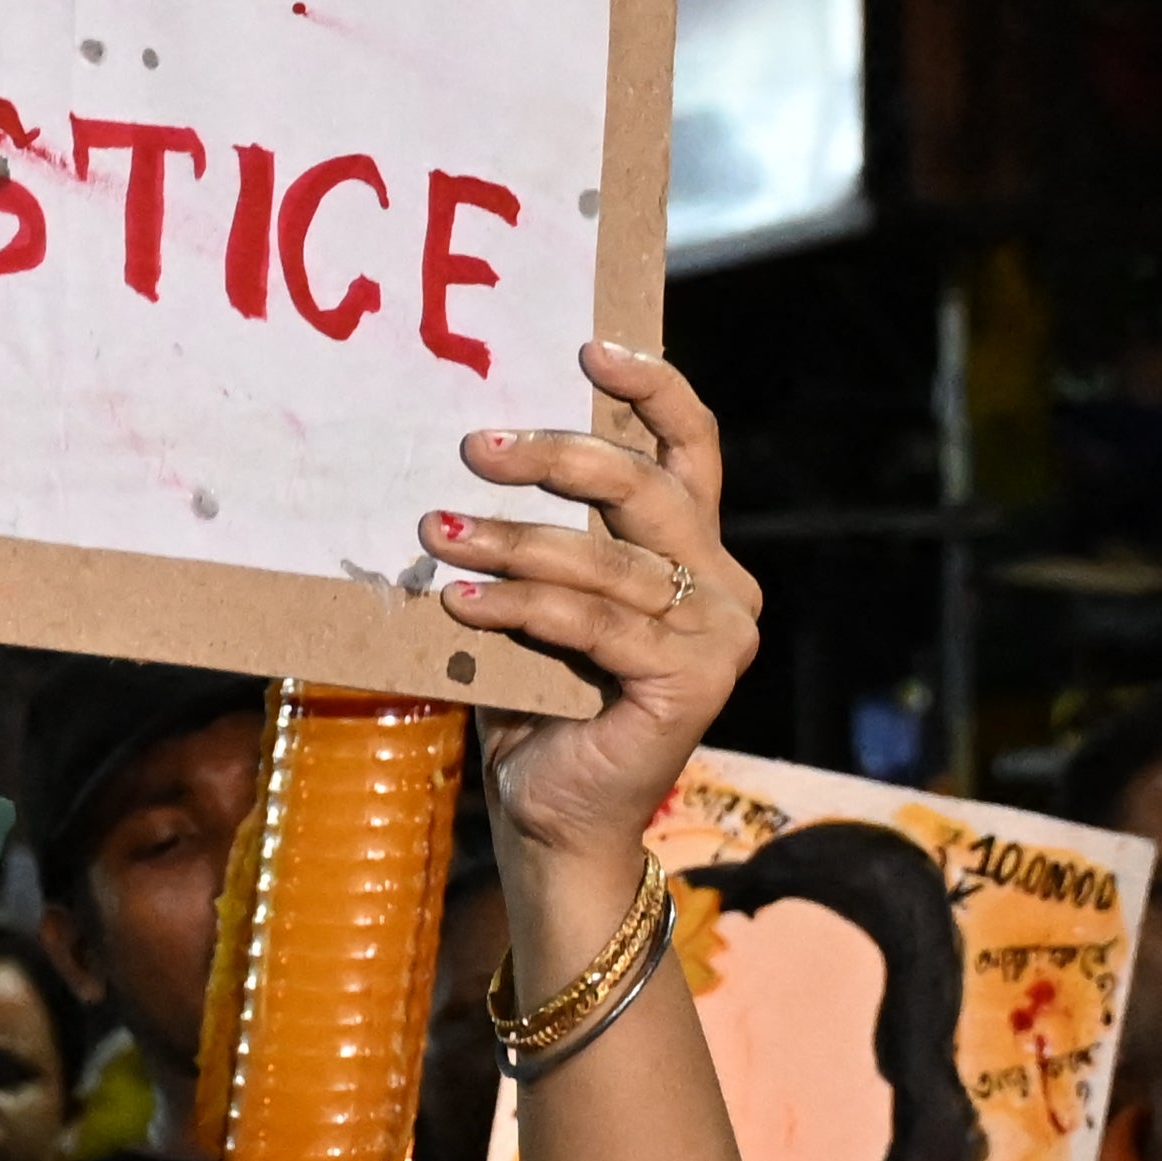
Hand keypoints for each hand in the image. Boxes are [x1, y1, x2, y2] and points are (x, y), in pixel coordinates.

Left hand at [431, 337, 761, 887]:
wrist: (550, 814)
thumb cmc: (533, 697)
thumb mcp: (535, 596)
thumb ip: (538, 532)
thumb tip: (466, 450)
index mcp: (694, 549)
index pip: (690, 447)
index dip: (653, 388)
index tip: (589, 346)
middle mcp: (723, 584)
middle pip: (647, 489)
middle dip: (559, 457)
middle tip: (475, 447)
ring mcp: (718, 635)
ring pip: (608, 561)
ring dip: (513, 541)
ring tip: (438, 531)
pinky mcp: (692, 682)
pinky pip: (593, 625)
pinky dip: (520, 608)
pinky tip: (459, 601)